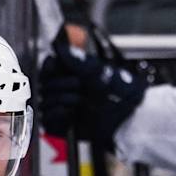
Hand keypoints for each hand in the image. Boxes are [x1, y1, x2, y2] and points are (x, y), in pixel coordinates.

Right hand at [37, 32, 146, 149]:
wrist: (130, 124)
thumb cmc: (124, 97)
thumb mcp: (105, 74)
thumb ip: (83, 63)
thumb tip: (64, 49)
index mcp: (76, 73)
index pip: (50, 66)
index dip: (49, 65)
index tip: (53, 64)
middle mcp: (67, 90)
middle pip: (44, 82)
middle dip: (58, 83)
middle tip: (77, 84)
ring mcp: (64, 108)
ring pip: (44, 101)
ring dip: (60, 99)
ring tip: (79, 101)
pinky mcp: (63, 126)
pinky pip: (47, 120)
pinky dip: (56, 115)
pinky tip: (70, 113)